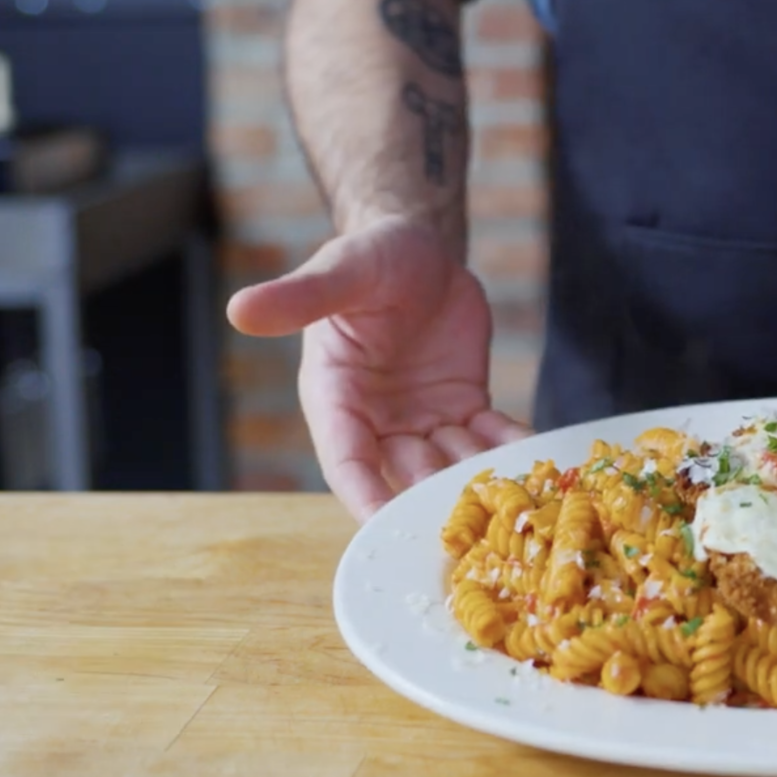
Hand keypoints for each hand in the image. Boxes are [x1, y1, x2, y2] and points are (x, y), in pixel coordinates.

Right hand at [228, 216, 529, 518]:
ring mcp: (422, 417)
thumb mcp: (340, 272)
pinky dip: (510, 451)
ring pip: (449, 464)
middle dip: (431, 502)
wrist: (419, 245)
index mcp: (334, 396)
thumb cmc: (369, 255)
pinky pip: (488, 438)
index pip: (346, 458)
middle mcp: (377, 419)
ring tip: (511, 506)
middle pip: (402, 474)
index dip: (364, 493)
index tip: (385, 527)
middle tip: (466, 532)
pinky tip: (538, 465)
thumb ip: (299, 298)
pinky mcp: (463, 406)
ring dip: (477, 485)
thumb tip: (238, 309)